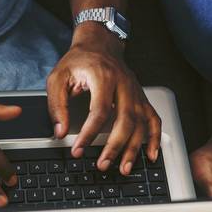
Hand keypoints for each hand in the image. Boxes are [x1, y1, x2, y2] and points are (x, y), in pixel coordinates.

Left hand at [46, 23, 161, 174]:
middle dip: (115, 146)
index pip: (99, 111)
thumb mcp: (58, 77)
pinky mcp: (141, 98)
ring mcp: (136, 92)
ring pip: (141, 123)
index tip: (78, 150)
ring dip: (134, 148)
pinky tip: (151, 155)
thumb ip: (57, 104)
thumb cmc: (79, 60)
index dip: (89, 134)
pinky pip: (154, 119)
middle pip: (126, 120)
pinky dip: (155, 138)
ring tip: (124, 168)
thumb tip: (60, 131)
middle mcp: (124, 85)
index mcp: (103, 77)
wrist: (100, 44)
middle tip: (103, 164)